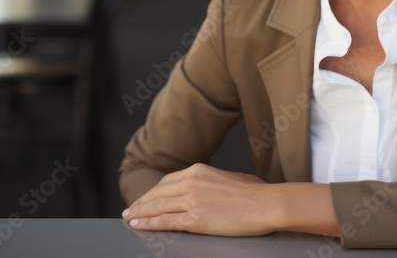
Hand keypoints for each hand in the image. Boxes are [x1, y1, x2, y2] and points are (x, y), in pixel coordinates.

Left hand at [122, 163, 272, 236]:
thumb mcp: (230, 178)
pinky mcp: (195, 218)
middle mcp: (191, 181)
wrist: (266, 204)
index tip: (145, 198)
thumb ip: (215, 181)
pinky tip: (139, 225)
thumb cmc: (256, 193)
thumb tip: (212, 187)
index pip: (167, 181)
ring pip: (158, 206)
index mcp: (198, 170)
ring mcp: (192, 200)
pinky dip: (148, 223)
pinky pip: (165, 221)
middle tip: (130, 209)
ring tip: (130, 218)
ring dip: (140, 213)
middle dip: (142, 202)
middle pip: (158, 193)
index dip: (153, 191)